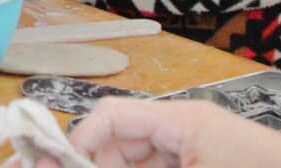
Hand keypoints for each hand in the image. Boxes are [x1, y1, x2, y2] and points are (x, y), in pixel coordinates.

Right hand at [54, 100, 280, 167]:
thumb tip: (83, 163)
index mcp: (181, 120)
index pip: (111, 117)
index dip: (78, 143)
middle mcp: (183, 130)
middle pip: (116, 143)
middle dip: (93, 164)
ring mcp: (194, 152)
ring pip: (135, 161)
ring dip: (117, 167)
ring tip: (90, 167)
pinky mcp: (203, 166)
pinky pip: (158, 167)